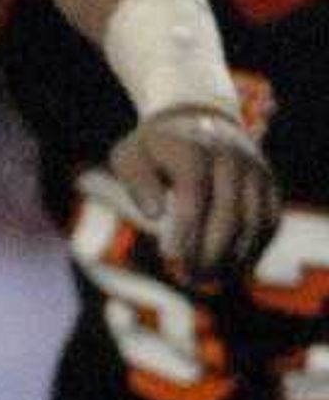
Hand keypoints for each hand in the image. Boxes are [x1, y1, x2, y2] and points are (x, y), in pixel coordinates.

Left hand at [109, 103, 280, 285]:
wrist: (198, 119)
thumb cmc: (154, 149)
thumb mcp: (129, 155)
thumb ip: (136, 181)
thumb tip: (154, 214)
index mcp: (192, 147)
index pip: (194, 190)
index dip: (185, 227)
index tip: (169, 258)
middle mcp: (230, 157)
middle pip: (227, 212)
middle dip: (208, 251)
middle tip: (187, 278)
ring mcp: (254, 171)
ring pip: (253, 221)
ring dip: (232, 257)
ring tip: (206, 280)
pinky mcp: (269, 184)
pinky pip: (270, 222)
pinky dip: (253, 250)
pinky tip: (231, 271)